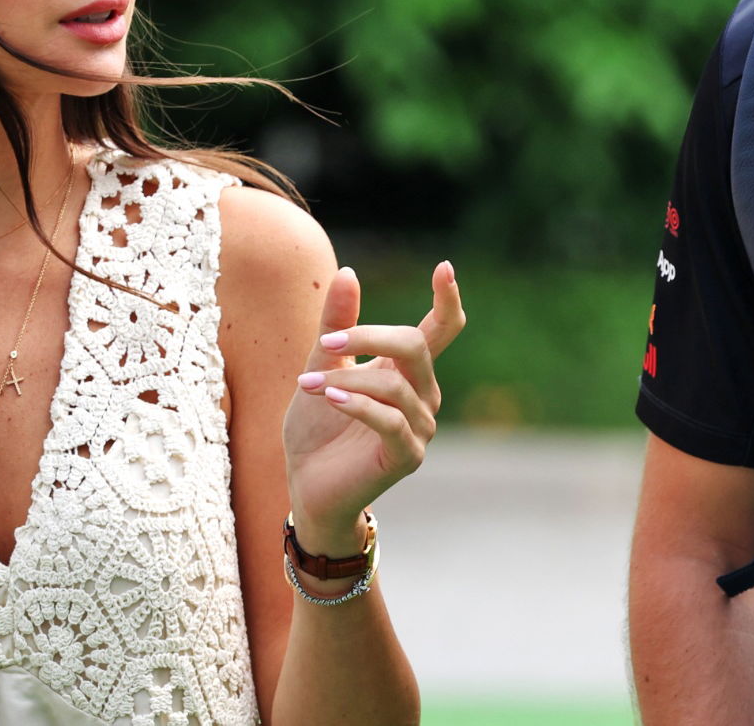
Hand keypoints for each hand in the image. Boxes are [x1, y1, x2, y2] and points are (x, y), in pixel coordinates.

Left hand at [282, 260, 463, 550]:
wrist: (308, 486)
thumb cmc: (318, 426)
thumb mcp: (321, 365)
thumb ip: (337, 323)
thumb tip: (349, 272)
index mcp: (408, 369)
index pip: (442, 329)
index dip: (447, 299)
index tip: (445, 267)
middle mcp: (423, 394)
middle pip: (415, 344)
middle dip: (370, 335)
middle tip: (327, 341)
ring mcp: (420, 427)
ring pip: (394, 383)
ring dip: (345, 377)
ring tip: (306, 382)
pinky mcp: (407, 455)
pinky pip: (389, 419)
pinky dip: (357, 403)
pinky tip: (329, 396)